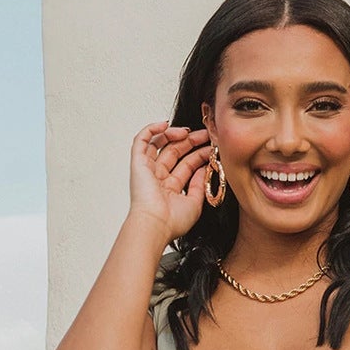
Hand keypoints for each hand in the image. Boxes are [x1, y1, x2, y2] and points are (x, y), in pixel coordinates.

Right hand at [129, 121, 211, 241]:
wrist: (156, 225)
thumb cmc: (172, 222)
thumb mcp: (195, 203)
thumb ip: (199, 185)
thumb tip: (203, 167)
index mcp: (171, 189)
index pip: (186, 165)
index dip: (199, 154)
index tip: (211, 147)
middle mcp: (159, 178)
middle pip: (175, 152)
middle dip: (190, 141)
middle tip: (205, 134)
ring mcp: (148, 170)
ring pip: (159, 144)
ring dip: (173, 134)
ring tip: (187, 131)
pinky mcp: (138, 163)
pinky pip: (141, 140)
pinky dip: (151, 129)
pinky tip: (165, 125)